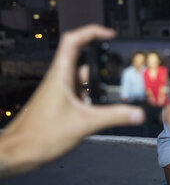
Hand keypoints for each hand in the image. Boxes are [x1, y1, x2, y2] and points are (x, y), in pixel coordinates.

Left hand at [0, 24, 144, 177]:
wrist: (19, 153)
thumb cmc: (39, 135)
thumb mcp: (85, 123)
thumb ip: (114, 116)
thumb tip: (136, 112)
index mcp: (60, 75)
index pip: (74, 40)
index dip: (92, 32)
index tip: (109, 35)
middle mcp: (59, 80)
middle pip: (82, 59)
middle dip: (101, 62)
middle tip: (116, 66)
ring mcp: (59, 92)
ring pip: (82, 78)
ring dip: (97, 82)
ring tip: (111, 90)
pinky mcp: (59, 104)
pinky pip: (79, 93)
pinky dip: (92, 96)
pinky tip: (99, 109)